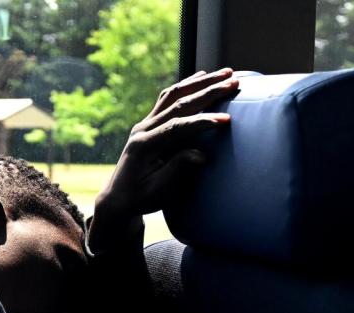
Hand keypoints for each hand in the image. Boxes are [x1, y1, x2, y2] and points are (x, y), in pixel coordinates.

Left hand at [87, 68, 238, 253]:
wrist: (119, 198)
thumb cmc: (141, 198)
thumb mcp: (159, 191)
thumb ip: (177, 170)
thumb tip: (201, 155)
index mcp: (144, 145)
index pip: (177, 127)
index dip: (202, 122)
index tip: (226, 120)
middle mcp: (143, 129)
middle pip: (178, 104)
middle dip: (208, 92)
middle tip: (234, 83)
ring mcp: (144, 124)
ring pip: (174, 95)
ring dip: (200, 82)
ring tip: (226, 72)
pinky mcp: (149, 123)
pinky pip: (168, 98)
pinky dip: (187, 86)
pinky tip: (203, 77)